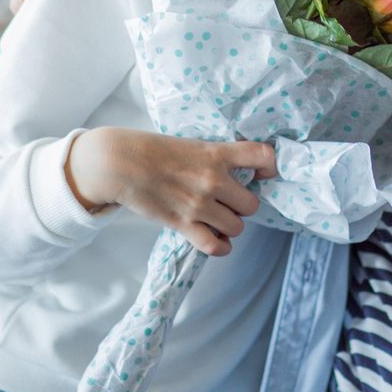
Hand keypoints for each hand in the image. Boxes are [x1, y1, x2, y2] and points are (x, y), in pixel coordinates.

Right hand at [65, 128, 277, 256]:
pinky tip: (214, 239)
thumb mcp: (191, 144)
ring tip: (216, 220)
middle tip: (227, 203)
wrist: (120, 162)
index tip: (264, 174)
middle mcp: (213, 179)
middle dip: (241, 206)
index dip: (270, 167)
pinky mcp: (184, 224)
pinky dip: (219, 247)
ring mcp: (199, 204)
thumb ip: (215, 157)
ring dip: (229, 227)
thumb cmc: (153, 150)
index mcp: (217, 153)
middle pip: (252, 205)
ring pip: (237, 227)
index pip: (263, 156)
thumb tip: (238, 173)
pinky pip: (216, 246)